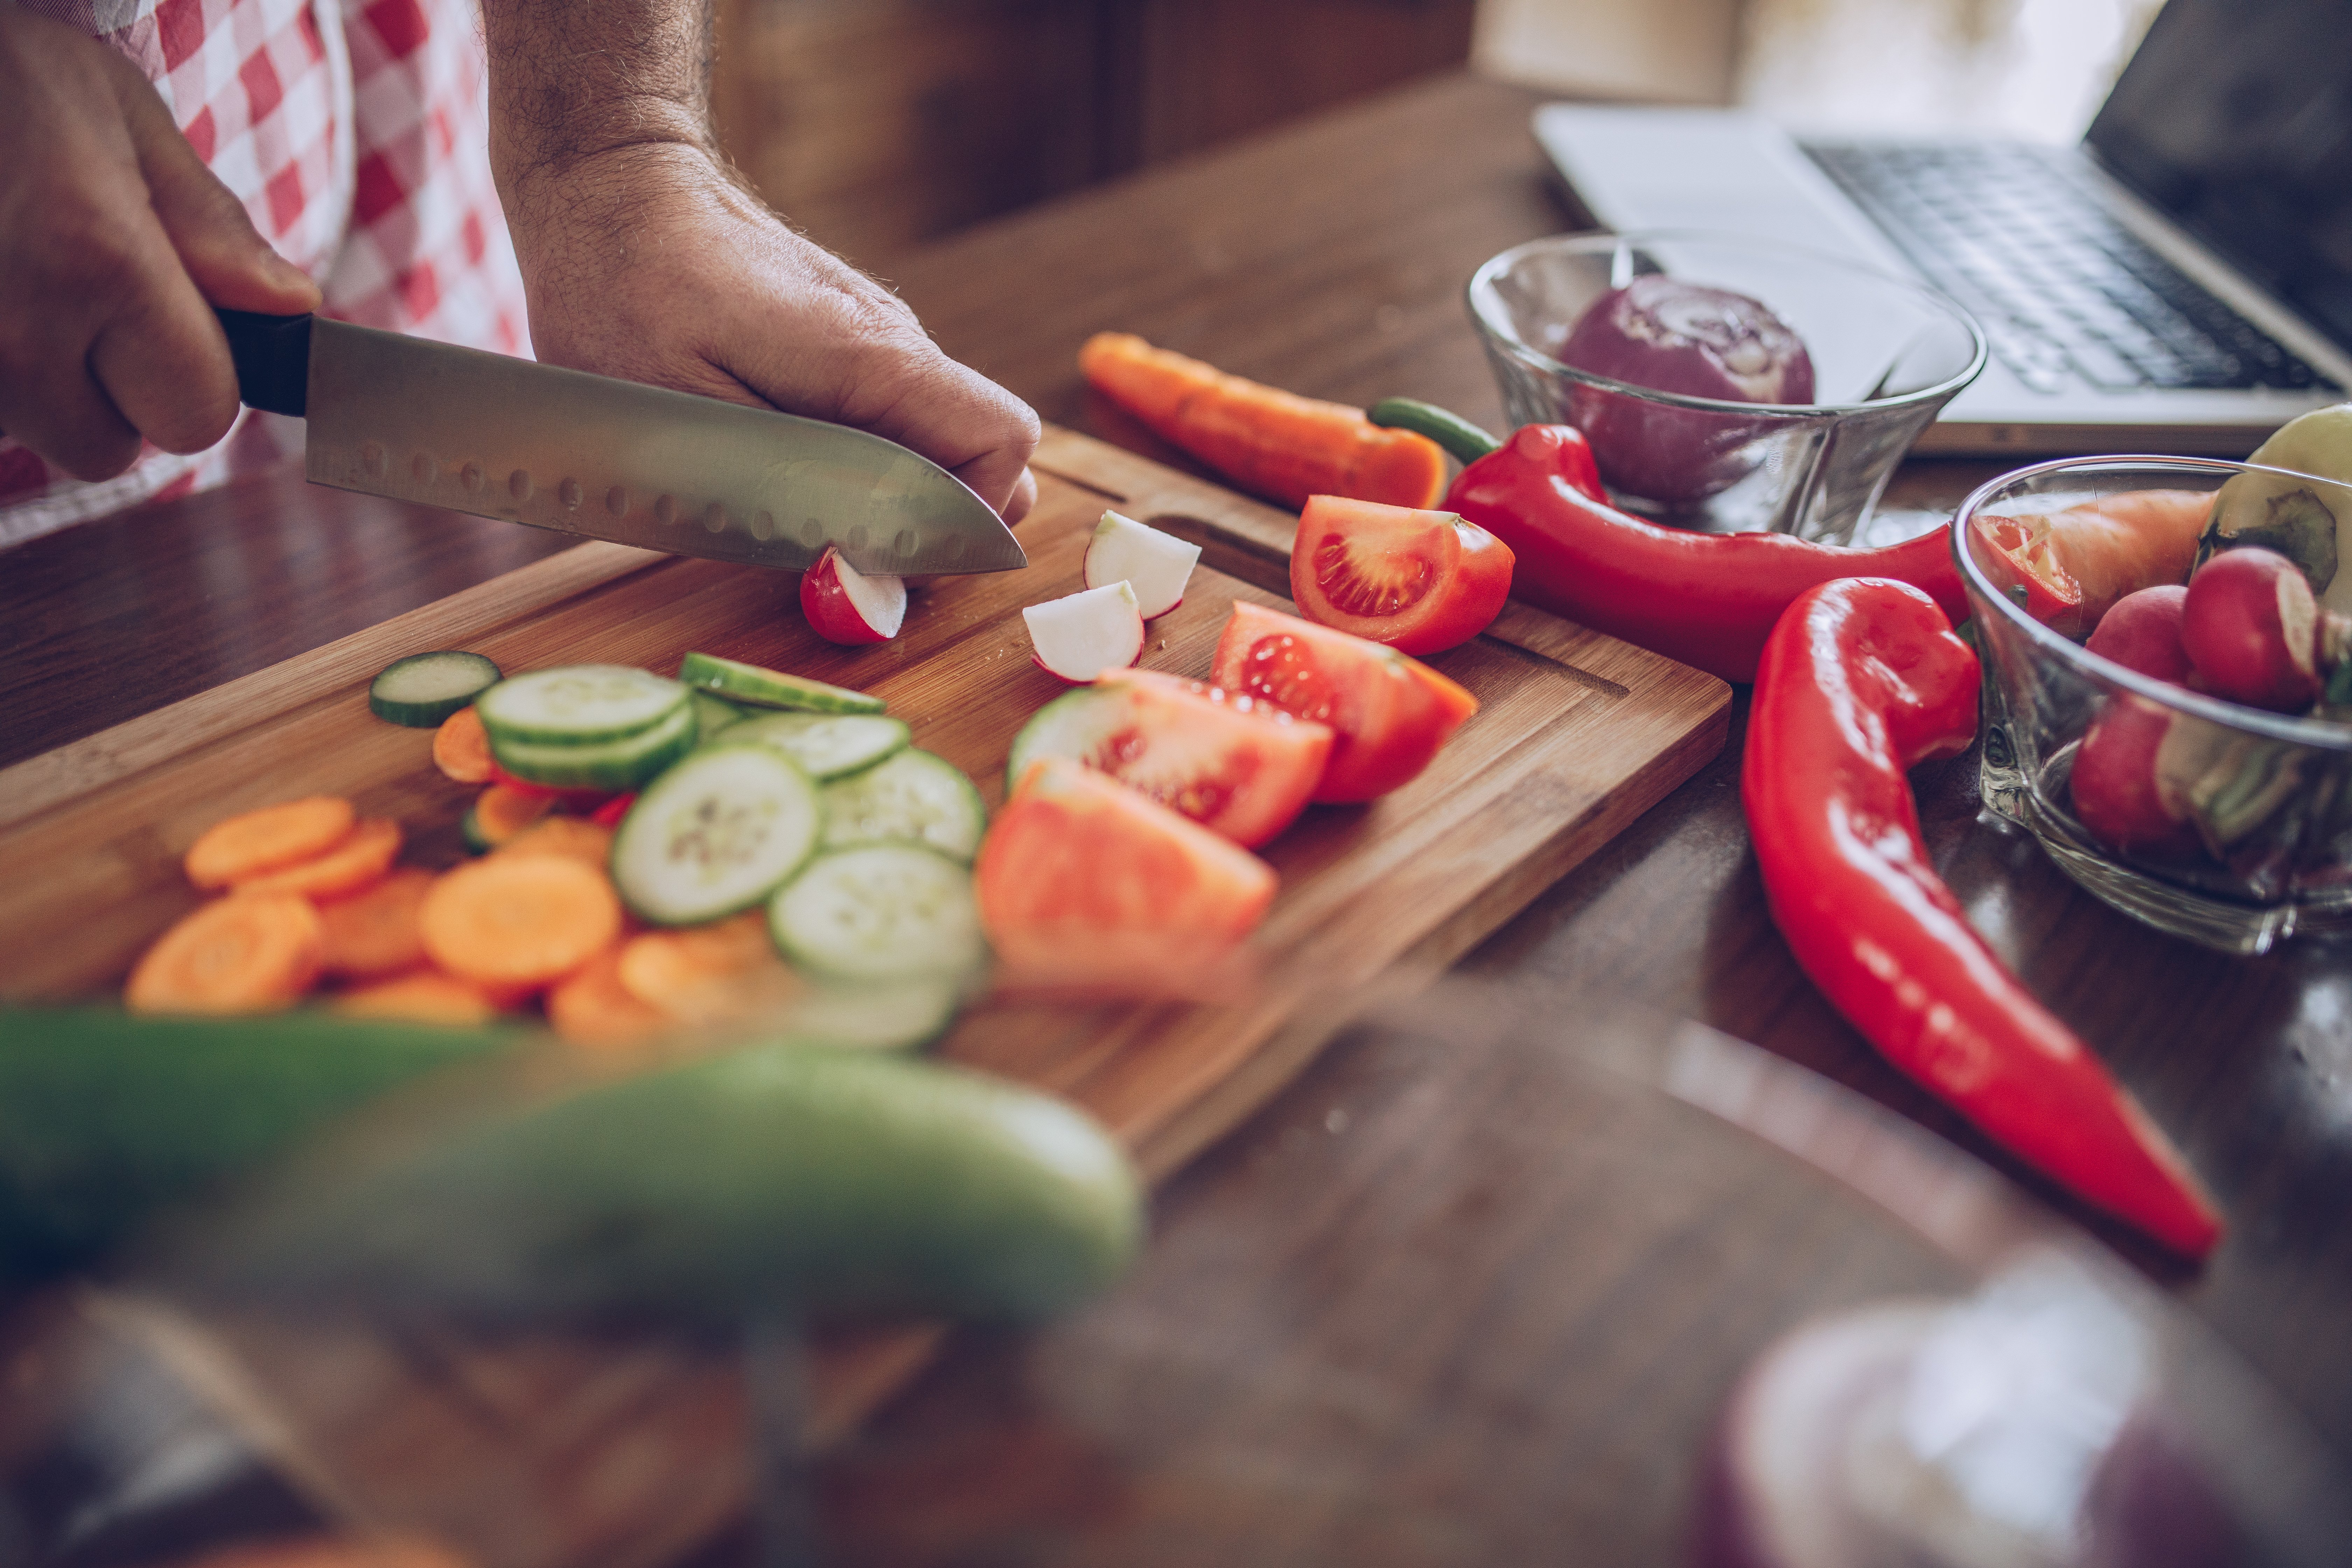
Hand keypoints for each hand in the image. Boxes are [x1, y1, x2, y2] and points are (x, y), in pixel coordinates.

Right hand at [0, 9, 319, 480]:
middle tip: (67, 294)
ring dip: (31, 375)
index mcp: (94, 262)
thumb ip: (210, 227)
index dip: (191, 374)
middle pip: (105, 448)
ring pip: (29, 432)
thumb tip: (290, 309)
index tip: (159, 318)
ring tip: (8, 272)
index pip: (197, 415)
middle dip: (105, 390)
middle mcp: (14, 332)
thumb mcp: (115, 115)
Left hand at [498, 144, 1039, 522]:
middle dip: (934, 525)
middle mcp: (894, 343)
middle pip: (988, 457)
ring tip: (790, 503)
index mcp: (868, 356)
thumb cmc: (622, 291)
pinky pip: (891, 426)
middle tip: (840, 548)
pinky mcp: (849, 346)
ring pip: (938, 447)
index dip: (965, 521)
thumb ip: (789, 489)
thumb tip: (866, 562)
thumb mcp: (688, 414)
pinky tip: (779, 461)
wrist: (607, 187)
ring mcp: (877, 340)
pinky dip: (858, 467)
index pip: (1000, 443)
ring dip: (888, 498)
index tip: (886, 556)